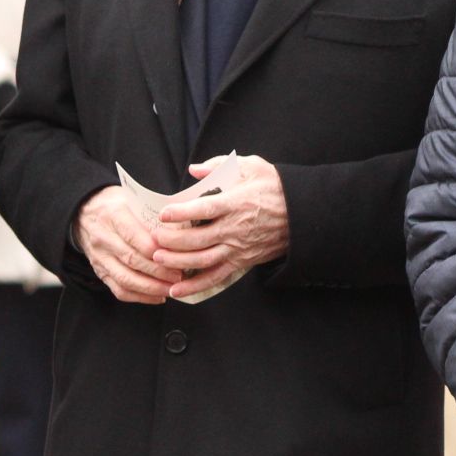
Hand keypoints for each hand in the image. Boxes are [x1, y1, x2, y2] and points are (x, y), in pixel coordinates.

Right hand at [73, 186, 184, 304]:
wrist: (84, 212)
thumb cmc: (116, 204)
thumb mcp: (132, 199)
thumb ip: (152, 213)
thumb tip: (182, 229)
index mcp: (113, 215)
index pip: (134, 236)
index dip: (156, 250)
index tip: (176, 256)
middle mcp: (103, 238)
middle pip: (132, 260)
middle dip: (158, 271)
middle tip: (180, 276)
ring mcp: (100, 257)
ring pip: (125, 279)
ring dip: (151, 288)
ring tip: (172, 289)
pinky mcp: (99, 272)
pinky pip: (119, 290)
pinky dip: (140, 297)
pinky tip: (158, 296)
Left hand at [149, 155, 288, 299]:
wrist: (302, 214)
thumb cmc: (275, 187)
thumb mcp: (252, 166)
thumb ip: (220, 165)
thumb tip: (194, 170)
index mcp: (237, 202)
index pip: (205, 209)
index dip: (183, 212)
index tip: (164, 214)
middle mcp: (236, 228)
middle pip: (199, 239)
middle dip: (172, 241)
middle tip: (154, 238)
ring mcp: (238, 248)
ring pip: (203, 260)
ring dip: (178, 263)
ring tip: (158, 259)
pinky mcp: (241, 262)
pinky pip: (215, 277)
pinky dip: (195, 286)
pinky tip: (176, 290)